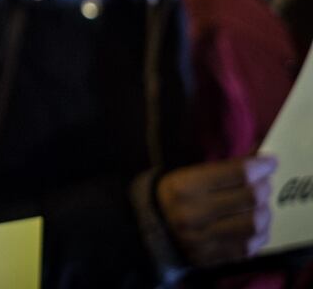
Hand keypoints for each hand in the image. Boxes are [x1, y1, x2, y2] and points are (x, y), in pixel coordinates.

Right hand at [157, 156, 276, 266]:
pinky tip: (255, 225)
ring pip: (254, 224)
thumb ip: (224, 169)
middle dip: (264, 187)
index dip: (261, 165)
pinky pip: (248, 247)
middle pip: (250, 198)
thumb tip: (260, 158)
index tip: (270, 161)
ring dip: (264, 211)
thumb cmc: (171, 195)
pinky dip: (259, 234)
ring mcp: (201, 239)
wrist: (147, 228)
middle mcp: (192, 213)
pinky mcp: (209, 257)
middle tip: (263, 183)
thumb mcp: (187, 175)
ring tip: (260, 205)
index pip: (237, 173)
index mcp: (184, 186)